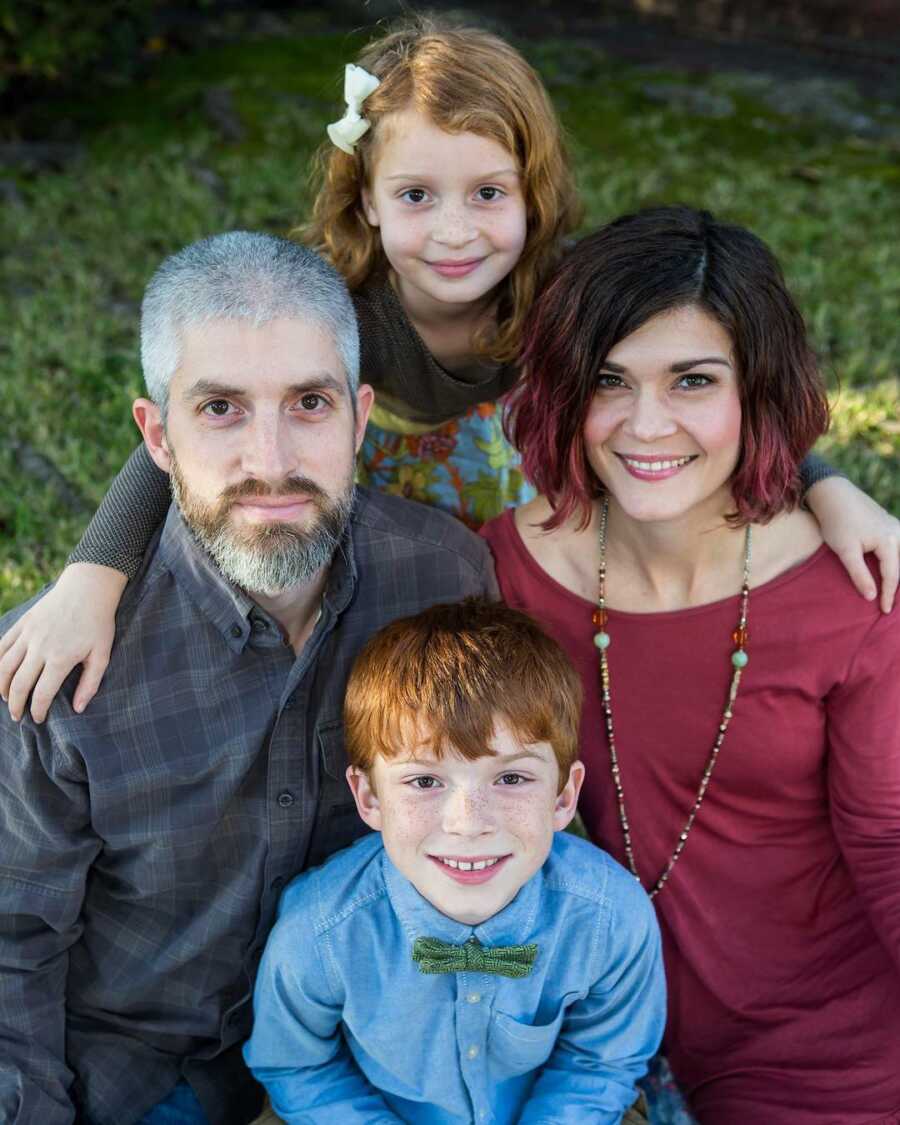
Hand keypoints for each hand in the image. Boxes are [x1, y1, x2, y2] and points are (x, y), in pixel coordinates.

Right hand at [0, 563, 127, 721]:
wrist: (88, 588)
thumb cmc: (99, 623)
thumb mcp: (103, 654)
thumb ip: (90, 683)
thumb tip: (78, 708)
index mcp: (61, 658)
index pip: (41, 694)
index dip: (37, 710)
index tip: (38, 719)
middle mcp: (39, 648)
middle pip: (18, 684)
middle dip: (16, 705)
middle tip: (18, 716)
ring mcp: (28, 635)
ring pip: (4, 667)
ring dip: (1, 687)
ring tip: (6, 699)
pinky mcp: (22, 624)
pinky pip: (1, 646)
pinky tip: (0, 674)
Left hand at [805, 477, 899, 612]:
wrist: (832, 493)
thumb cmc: (836, 521)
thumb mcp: (845, 550)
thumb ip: (859, 574)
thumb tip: (872, 596)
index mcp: (890, 541)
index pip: (892, 576)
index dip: (888, 595)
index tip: (883, 612)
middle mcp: (897, 533)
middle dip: (897, 586)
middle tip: (893, 607)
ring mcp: (894, 527)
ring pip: (899, 558)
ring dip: (896, 574)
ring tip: (894, 593)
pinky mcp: (887, 524)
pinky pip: (895, 549)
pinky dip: (894, 563)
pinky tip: (890, 571)